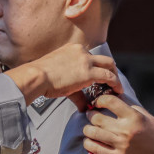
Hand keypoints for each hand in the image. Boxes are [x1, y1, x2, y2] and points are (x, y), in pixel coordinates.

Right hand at [6, 43, 122, 105]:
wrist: (36, 76)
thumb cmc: (41, 77)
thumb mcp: (58, 75)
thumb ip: (71, 88)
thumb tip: (79, 103)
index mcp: (73, 49)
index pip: (91, 56)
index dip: (98, 66)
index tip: (100, 74)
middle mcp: (82, 51)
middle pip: (104, 58)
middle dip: (111, 68)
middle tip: (114, 79)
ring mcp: (86, 60)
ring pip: (109, 65)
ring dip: (115, 76)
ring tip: (118, 87)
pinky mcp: (89, 72)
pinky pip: (108, 76)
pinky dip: (115, 83)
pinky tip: (117, 90)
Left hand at [81, 94, 153, 153]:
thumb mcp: (146, 115)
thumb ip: (130, 106)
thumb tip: (115, 96)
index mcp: (133, 116)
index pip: (110, 101)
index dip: (100, 99)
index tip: (98, 102)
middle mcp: (124, 130)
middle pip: (97, 118)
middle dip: (90, 114)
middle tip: (91, 114)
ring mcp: (120, 144)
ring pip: (93, 133)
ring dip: (88, 129)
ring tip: (89, 127)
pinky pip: (95, 149)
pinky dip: (89, 143)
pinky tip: (90, 140)